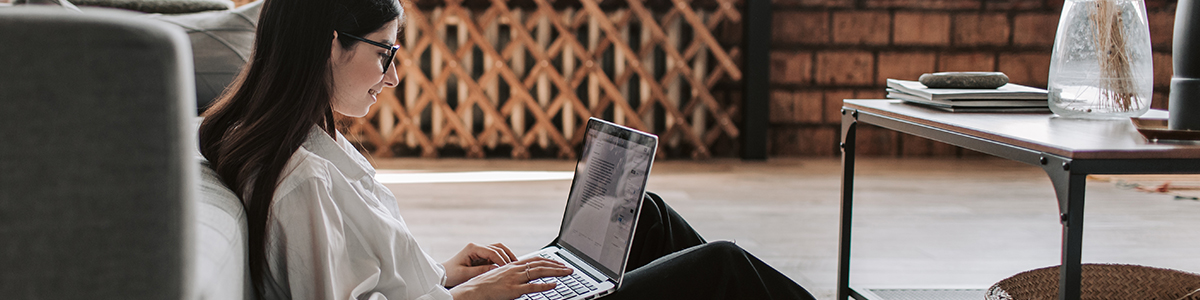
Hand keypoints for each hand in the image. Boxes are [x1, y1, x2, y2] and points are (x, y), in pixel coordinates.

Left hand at [443, 243, 517, 286]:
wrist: (443, 274)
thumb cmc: (451, 274)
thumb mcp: (465, 274)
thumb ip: (481, 271)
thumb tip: (496, 269)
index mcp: (472, 248)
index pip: (492, 252)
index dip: (502, 259)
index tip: (508, 268)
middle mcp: (477, 247)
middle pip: (498, 248)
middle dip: (507, 257)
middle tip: (515, 266)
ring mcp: (480, 250)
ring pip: (498, 249)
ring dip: (507, 255)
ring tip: (515, 264)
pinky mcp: (481, 255)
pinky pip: (495, 254)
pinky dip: (503, 258)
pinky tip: (508, 265)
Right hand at [449, 257, 573, 299]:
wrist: (473, 290)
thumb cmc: (485, 285)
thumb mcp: (501, 276)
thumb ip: (513, 275)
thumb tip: (525, 277)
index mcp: (513, 266)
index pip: (535, 260)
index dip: (549, 260)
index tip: (560, 263)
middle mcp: (515, 270)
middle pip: (541, 264)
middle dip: (557, 266)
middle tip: (569, 268)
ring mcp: (515, 279)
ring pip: (539, 273)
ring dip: (556, 272)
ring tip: (567, 273)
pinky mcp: (513, 290)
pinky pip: (532, 287)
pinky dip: (545, 286)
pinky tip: (554, 285)